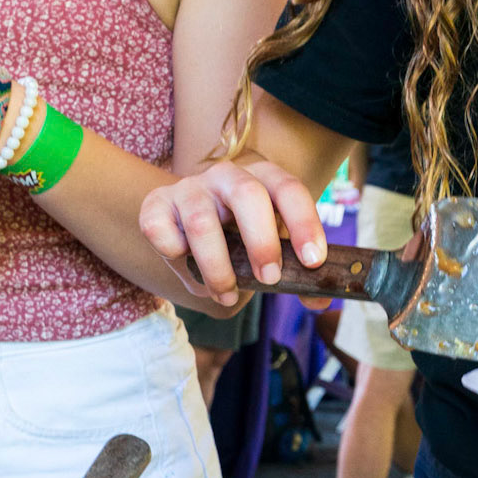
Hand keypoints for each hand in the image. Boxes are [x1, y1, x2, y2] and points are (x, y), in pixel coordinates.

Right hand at [139, 156, 327, 306]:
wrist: (191, 231)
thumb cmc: (241, 242)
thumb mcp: (272, 252)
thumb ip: (296, 274)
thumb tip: (322, 302)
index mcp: (265, 178)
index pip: (289, 190)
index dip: (304, 223)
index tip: (313, 261)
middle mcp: (227, 175)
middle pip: (248, 194)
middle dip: (262, 241)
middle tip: (270, 279)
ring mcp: (189, 187)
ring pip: (201, 220)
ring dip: (217, 266)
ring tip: (227, 294)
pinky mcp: (155, 205)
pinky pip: (159, 228)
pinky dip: (173, 252)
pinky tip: (183, 263)